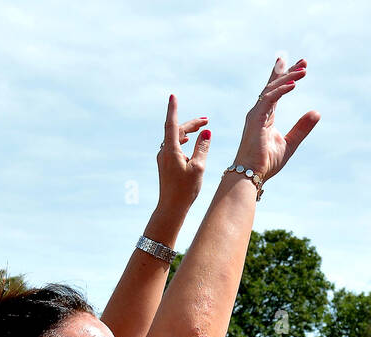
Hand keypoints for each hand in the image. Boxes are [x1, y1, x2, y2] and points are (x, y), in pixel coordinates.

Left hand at [156, 94, 209, 214]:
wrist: (171, 208)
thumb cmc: (185, 189)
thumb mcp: (198, 167)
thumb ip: (202, 148)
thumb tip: (206, 132)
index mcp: (171, 150)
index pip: (172, 124)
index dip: (173, 109)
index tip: (173, 96)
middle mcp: (164, 152)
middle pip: (177, 130)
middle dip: (191, 124)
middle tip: (206, 120)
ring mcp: (164, 158)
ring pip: (175, 138)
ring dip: (188, 132)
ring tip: (202, 129)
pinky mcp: (166, 164)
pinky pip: (174, 146)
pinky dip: (183, 140)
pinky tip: (188, 141)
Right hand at [232, 57, 318, 183]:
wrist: (251, 175)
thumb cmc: (266, 162)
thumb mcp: (290, 143)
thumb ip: (302, 128)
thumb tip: (317, 112)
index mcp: (265, 116)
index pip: (276, 90)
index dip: (287, 76)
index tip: (300, 66)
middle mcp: (259, 111)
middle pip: (273, 84)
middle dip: (288, 71)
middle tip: (304, 62)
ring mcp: (256, 114)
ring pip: (272, 89)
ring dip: (288, 78)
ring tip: (303, 71)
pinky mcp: (256, 119)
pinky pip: (269, 99)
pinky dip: (281, 90)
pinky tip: (294, 84)